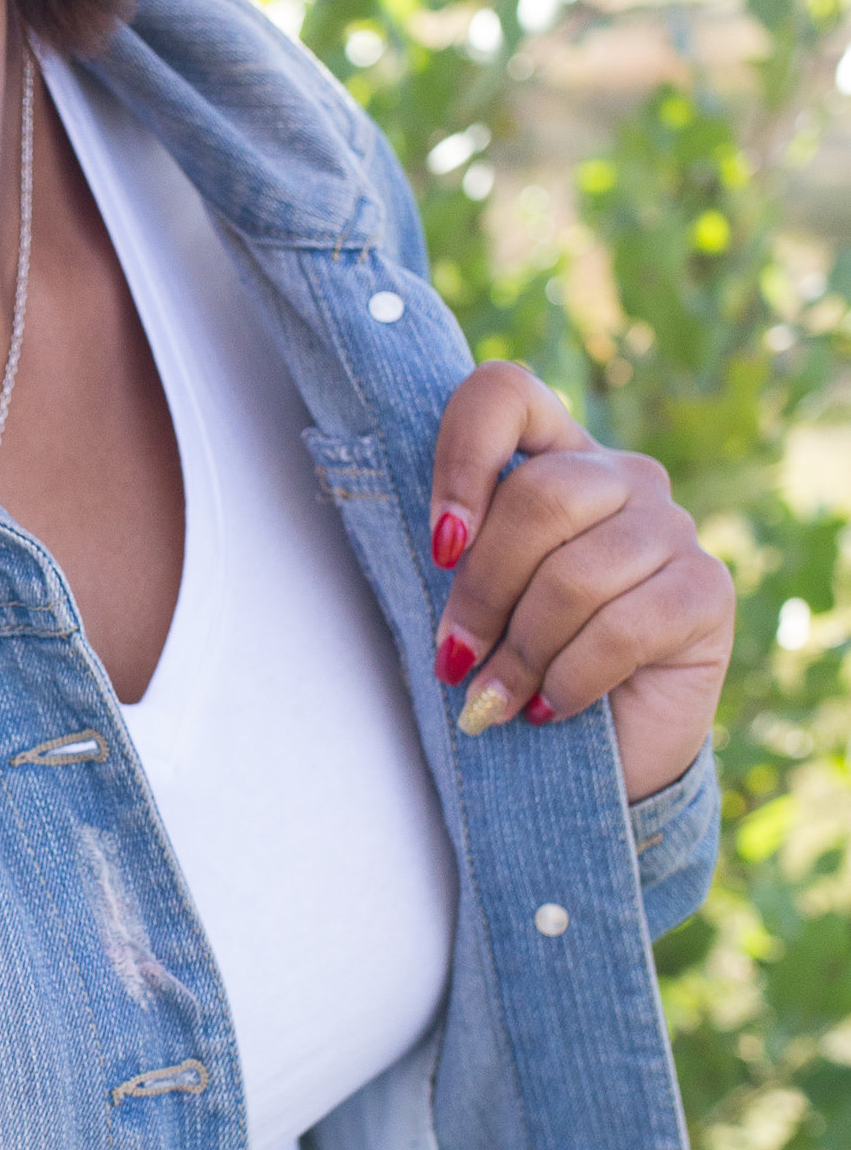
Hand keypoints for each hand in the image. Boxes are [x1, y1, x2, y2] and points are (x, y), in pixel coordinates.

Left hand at [426, 361, 733, 800]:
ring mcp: (673, 528)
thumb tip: (443, 545)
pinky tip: (549, 706)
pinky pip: (621, 628)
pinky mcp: (709, 591)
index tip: (439, 545)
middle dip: (481, 592)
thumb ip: (457, 556)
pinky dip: (569, 679)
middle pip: (538, 497)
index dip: (462, 455)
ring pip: (576, 573)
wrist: (601, 756)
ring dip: (520, 652)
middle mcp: (622, 477)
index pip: (506, 393)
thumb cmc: (517, 666)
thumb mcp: (474, 602)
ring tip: (495, 700)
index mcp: (554, 456)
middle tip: (453, 660)